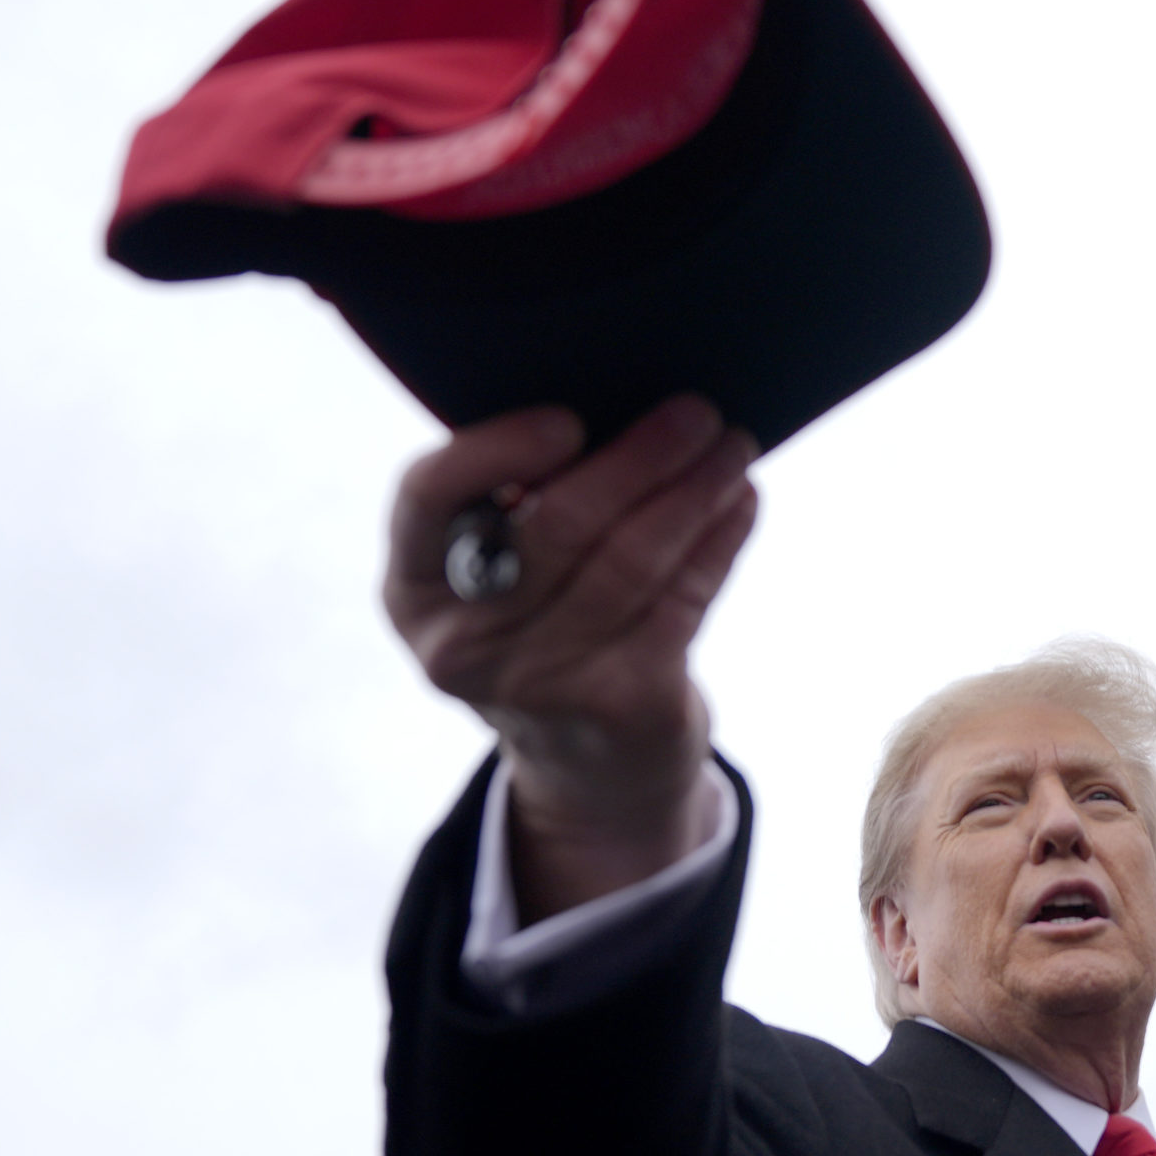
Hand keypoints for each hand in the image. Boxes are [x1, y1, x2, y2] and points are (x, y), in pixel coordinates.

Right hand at [384, 394, 759, 918]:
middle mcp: (461, 642)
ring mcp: (538, 682)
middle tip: (697, 411)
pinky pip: (681, 601)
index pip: (428, 497)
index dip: (496, 452)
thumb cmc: (545, 619)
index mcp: (415, 584)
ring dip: (695, 492)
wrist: (588, 759)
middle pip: (559, 525)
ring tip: (733, 446)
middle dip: (640, 457)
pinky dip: (718, 542)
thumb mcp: (501, 566)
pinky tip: (741, 502)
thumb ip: (526, 491)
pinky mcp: (618, 704)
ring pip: (632, 561)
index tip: (569, 418)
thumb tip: (624, 396)